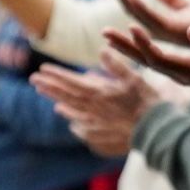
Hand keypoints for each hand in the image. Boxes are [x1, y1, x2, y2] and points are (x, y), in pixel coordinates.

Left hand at [30, 51, 183, 157]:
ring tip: (52, 101)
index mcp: (98, 93)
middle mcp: (92, 111)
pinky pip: (83, 130)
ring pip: (73, 114)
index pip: (71, 82)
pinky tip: (72, 123)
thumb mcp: (134, 78)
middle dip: (49, 88)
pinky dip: (76, 124)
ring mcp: (95, 126)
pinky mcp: (100, 138)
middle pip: (66, 97)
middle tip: (35, 81)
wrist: (154, 132)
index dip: (56, 75)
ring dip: (61, 105)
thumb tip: (102, 50)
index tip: (41, 70)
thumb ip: (115, 65)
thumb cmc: (146, 102)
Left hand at [103, 24, 189, 94]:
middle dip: (126, 47)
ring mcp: (181, 73)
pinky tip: (129, 39)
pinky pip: (155, 58)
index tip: (132, 26)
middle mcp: (183, 75)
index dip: (144, 44)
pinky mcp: (182, 68)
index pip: (160, 59)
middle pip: (147, 62)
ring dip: (128, 47)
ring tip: (108, 35)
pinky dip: (140, 48)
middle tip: (105, 33)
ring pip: (149, 60)